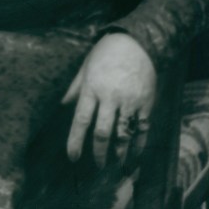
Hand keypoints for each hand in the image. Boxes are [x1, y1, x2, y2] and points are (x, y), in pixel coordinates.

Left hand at [62, 32, 156, 166]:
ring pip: (123, 135)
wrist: (138, 42)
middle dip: (98, 153)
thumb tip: (62, 105)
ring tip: (115, 165)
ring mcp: (130, 101)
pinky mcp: (146, 103)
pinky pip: (142, 129)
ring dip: (119, 154)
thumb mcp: (86, 67)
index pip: (81, 120)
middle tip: (97, 166)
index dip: (76, 141)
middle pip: (102, 132)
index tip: (73, 157)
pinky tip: (134, 156)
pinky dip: (139, 145)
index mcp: (92, 88)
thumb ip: (75, 88)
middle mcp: (110, 97)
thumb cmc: (107, 53)